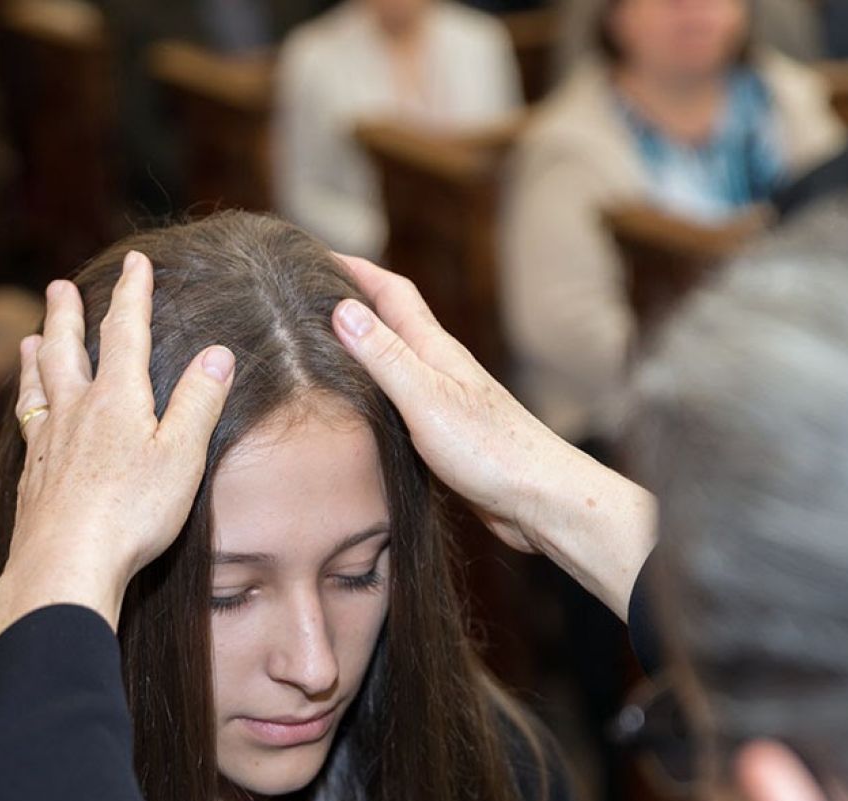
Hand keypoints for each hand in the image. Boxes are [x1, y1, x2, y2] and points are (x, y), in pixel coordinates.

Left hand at [0, 251, 233, 643]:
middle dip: (68, 315)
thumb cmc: (132, 513)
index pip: (125, 333)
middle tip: (60, 288)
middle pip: (67, 351)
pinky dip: (29, 410)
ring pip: (39, 388)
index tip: (136, 262)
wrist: (66, 563)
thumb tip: (218, 353)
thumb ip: (199, 402)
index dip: (132, 294)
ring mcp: (48, 446)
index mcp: (116, 400)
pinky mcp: (33, 479)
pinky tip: (30, 421)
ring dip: (36, 359)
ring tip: (29, 340)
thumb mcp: (182, 455)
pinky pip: (29, 429)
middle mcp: (75, 413)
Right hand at [329, 255, 655, 619]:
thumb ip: (385, 356)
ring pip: (396, 358)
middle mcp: (439, 365)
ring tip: (325, 341)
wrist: (538, 497)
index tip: (314, 254)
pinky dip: (375, 386)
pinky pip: (401, 395)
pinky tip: (362, 401)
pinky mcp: (445, 430)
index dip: (354, 269)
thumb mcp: (426, 398)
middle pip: (392, 319)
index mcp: (434, 349)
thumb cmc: (489, 450)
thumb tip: (342, 309)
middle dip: (353, 299)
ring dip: (363, 343)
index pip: (391, 292)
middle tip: (310, 293)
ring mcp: (444, 397)